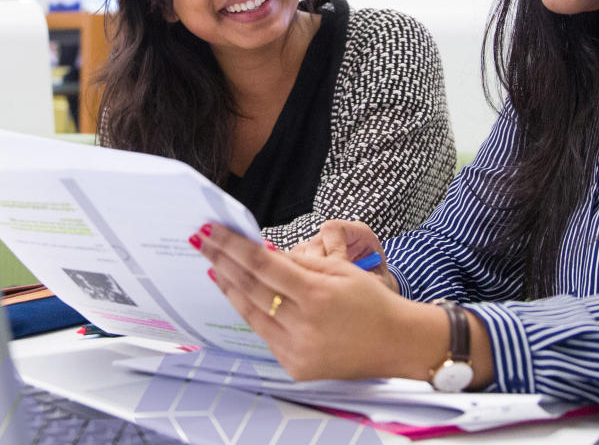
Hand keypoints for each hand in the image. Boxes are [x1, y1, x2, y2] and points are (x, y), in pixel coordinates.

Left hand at [197, 224, 437, 380]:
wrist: (397, 343)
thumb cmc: (372, 302)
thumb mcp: (340, 270)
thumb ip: (300, 263)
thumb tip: (263, 253)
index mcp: (317, 295)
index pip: (263, 265)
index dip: (234, 247)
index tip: (212, 232)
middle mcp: (303, 325)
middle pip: (251, 288)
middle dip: (222, 262)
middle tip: (201, 241)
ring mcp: (297, 350)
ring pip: (251, 313)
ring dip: (229, 288)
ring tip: (213, 266)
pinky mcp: (295, 366)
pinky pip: (265, 334)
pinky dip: (250, 311)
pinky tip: (238, 295)